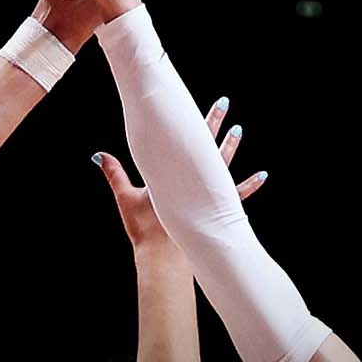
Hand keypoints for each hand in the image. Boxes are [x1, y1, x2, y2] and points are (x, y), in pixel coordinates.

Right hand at [96, 95, 265, 249]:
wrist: (162, 259)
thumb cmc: (144, 230)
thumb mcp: (126, 199)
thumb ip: (114, 174)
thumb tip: (99, 155)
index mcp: (170, 175)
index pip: (180, 141)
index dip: (187, 121)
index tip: (189, 102)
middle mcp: (191, 181)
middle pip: (204, 145)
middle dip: (213, 122)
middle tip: (222, 102)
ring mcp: (206, 195)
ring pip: (223, 165)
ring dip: (231, 146)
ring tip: (239, 129)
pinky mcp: (216, 211)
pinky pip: (237, 195)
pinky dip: (250, 185)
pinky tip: (263, 175)